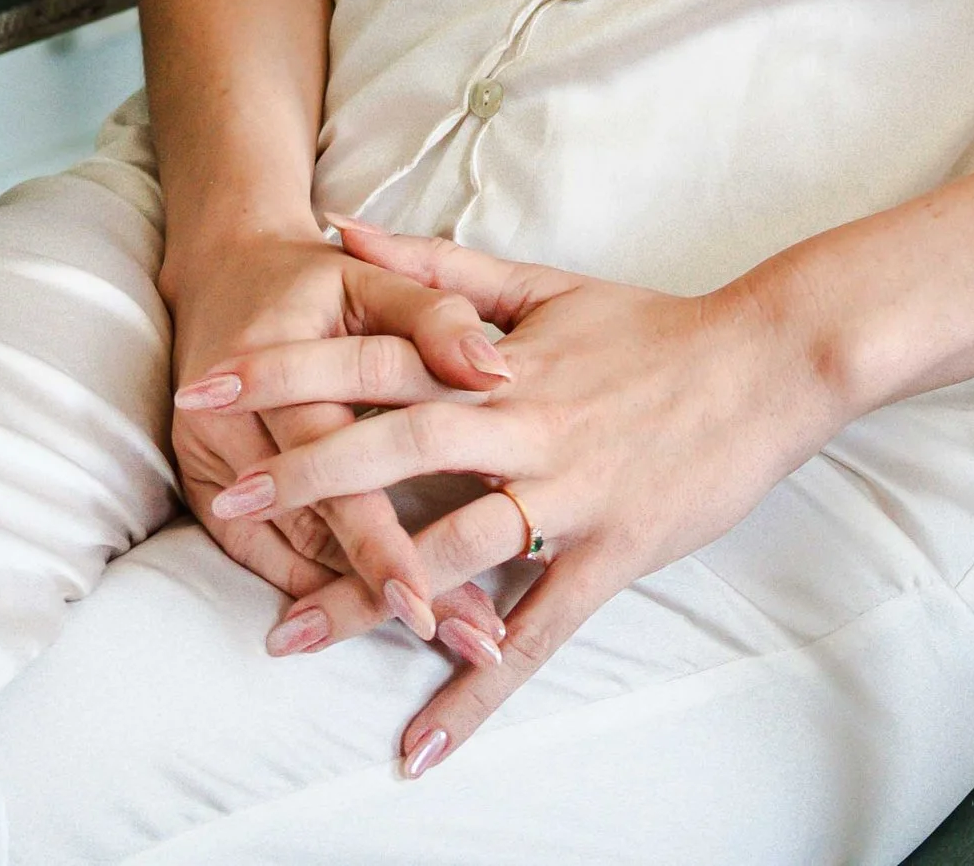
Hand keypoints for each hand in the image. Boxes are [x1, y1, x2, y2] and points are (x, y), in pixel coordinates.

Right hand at [165, 229, 514, 673]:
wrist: (225, 273)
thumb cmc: (315, 278)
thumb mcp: (373, 277)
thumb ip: (436, 317)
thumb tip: (496, 370)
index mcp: (274, 370)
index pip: (332, 471)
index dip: (379, 540)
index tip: (430, 601)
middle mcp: (232, 431)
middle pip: (317, 531)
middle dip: (392, 592)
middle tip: (476, 636)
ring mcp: (213, 469)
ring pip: (297, 557)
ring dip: (368, 605)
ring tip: (462, 634)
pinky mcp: (210, 494)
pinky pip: (273, 559)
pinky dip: (330, 590)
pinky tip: (388, 617)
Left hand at [183, 222, 840, 777]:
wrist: (765, 361)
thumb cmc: (650, 326)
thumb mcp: (543, 286)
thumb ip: (439, 271)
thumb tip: (347, 231)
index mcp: (497, 361)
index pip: (373, 358)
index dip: (289, 373)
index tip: (208, 388)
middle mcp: (521, 422)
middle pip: (395, 445)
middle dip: (304, 475)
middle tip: (223, 503)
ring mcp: (565, 491)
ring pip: (451, 543)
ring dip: (367, 592)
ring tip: (288, 635)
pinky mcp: (609, 552)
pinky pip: (534, 632)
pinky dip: (476, 687)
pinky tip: (421, 742)